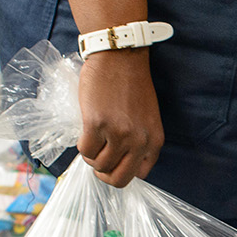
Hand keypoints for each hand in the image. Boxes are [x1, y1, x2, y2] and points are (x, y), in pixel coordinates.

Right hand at [76, 48, 163, 186]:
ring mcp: (118, 133)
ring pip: (99, 165)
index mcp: (154, 140)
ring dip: (91, 157)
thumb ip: (140, 140)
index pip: (140, 174)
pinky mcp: (97, 124)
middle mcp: (139, 140)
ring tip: (92, 141)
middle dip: (105, 173)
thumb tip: (121, 161)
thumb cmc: (131, 84)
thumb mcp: (147, 117)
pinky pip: (85, 150)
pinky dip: (82, 146)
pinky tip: (85, 132)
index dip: (123, 170)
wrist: (119, 57)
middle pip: (119, 179)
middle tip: (98, 160)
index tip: (114, 162)